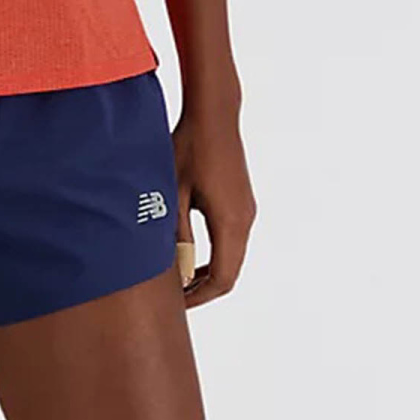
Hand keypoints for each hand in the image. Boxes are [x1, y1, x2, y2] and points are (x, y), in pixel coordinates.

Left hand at [171, 106, 255, 307]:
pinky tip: (188, 251)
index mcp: (229, 222)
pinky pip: (231, 240)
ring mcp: (246, 210)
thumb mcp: (172, 194)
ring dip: (207, 272)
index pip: (222, 279)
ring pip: (232, 257)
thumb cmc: (188, 148)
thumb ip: (176, 235)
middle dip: (202, 290)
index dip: (198, 298)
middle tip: (172, 298)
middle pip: (230, 273)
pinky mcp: (242, 202)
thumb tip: (174, 273)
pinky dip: (213, 255)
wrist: (214, 114)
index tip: (174, 305)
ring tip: (176, 278)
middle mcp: (245, 220)